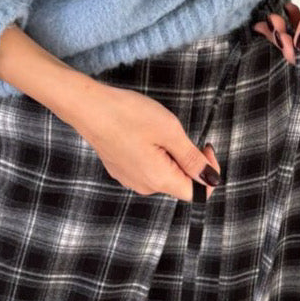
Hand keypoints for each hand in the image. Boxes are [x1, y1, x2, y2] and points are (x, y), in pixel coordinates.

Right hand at [68, 82, 221, 202]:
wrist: (87, 107)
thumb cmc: (127, 115)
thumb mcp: (169, 131)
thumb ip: (191, 158)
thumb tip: (211, 179)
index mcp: (159, 180)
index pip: (197, 193)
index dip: (208, 173)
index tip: (204, 146)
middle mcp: (143, 186)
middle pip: (179, 182)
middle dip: (187, 159)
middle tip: (177, 130)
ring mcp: (129, 178)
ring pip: (163, 173)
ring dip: (169, 154)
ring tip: (156, 128)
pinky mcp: (119, 168)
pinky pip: (146, 167)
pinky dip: (153, 152)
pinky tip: (141, 132)